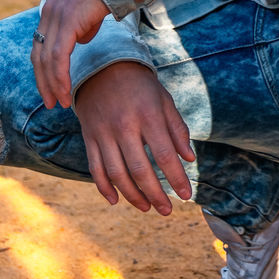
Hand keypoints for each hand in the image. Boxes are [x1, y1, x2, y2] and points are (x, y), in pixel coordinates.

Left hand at [33, 0, 109, 109]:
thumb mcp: (92, 8)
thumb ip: (84, 24)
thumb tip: (81, 40)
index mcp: (52, 9)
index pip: (41, 45)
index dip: (43, 68)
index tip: (50, 87)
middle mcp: (48, 13)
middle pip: (38, 55)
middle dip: (43, 82)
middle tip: (51, 103)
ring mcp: (55, 17)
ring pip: (46, 60)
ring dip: (52, 85)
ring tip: (61, 103)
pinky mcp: (67, 22)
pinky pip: (58, 57)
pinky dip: (60, 77)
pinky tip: (65, 91)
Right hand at [75, 62, 194, 215]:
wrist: (103, 67)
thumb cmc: (141, 86)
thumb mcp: (164, 101)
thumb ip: (177, 130)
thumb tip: (189, 158)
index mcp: (148, 115)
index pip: (165, 155)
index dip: (176, 179)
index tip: (187, 195)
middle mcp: (124, 126)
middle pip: (139, 170)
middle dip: (156, 194)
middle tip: (167, 210)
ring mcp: (104, 133)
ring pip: (117, 174)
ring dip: (132, 196)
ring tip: (147, 207)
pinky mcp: (89, 137)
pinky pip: (95, 168)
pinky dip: (104, 188)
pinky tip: (116, 201)